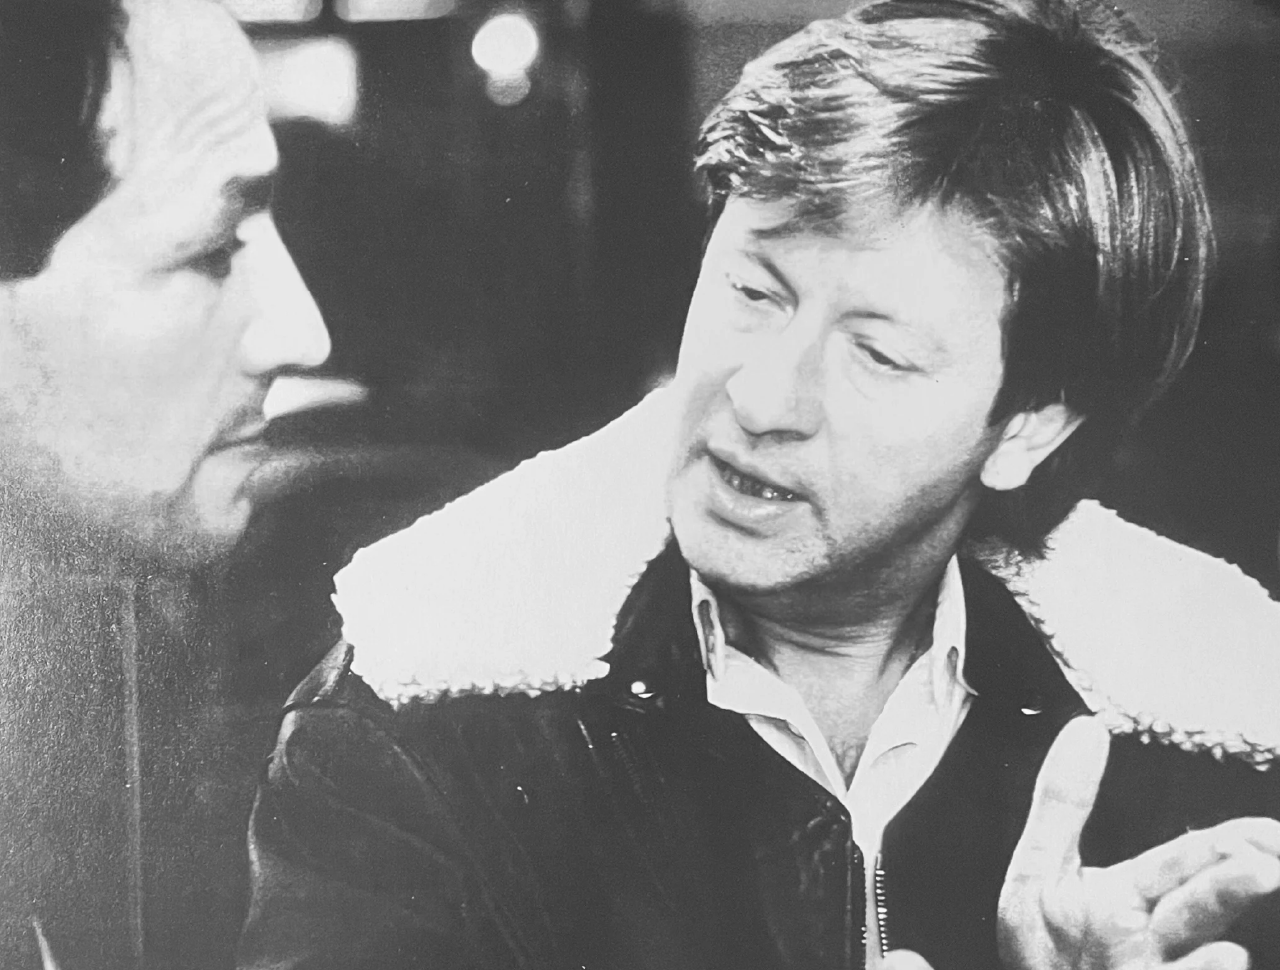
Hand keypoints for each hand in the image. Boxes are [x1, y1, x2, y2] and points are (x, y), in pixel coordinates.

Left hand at [998, 716, 1279, 969]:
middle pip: (1203, 901)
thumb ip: (1063, 802)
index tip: (1268, 832)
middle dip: (1239, 878)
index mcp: (1133, 894)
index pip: (1187, 861)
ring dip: (1223, 909)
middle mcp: (1153, 936)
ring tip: (1260, 876)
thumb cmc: (1046, 945)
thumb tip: (1088, 727)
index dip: (1229, 843)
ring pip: (1193, 947)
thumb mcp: (1043, 867)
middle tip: (1271, 857)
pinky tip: (1229, 955)